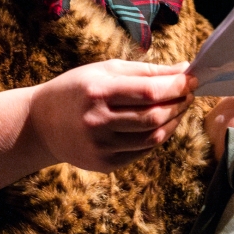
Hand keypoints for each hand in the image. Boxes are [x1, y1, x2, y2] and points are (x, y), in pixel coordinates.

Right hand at [26, 60, 194, 172]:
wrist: (41, 124)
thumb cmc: (78, 89)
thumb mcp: (106, 70)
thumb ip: (146, 71)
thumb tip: (185, 69)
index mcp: (98, 92)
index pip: (149, 92)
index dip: (177, 86)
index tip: (192, 78)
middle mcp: (98, 122)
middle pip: (155, 117)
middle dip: (179, 104)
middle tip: (189, 93)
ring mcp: (101, 147)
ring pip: (153, 138)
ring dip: (174, 122)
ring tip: (178, 108)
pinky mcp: (104, 164)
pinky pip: (142, 151)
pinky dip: (158, 137)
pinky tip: (160, 124)